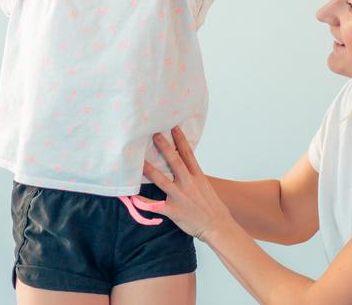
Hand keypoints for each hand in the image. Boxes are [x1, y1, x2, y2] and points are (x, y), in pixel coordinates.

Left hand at [134, 126, 234, 241]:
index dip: (181, 139)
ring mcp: (181, 197)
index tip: (173, 126)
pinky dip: (144, 202)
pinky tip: (133, 198)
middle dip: (164, 148)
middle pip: (175, 162)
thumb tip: (184, 163)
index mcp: (197, 176)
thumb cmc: (212, 206)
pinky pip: (156, 206)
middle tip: (154, 135)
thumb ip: (193, 174)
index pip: (188, 154)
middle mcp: (189, 183)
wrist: (218, 226)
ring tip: (138, 161)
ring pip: (162, 180)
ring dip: (149, 170)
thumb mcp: (205, 186)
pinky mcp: (174, 211)